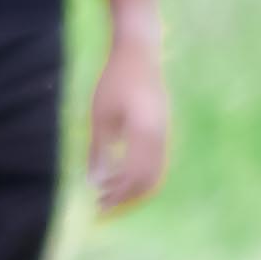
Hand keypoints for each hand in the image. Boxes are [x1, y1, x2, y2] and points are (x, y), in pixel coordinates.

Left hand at [86, 26, 172, 210]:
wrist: (140, 54)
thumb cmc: (115, 81)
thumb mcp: (99, 116)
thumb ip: (99, 150)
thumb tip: (95, 182)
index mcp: (145, 135)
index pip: (134, 177)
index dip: (118, 195)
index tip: (98, 204)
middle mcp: (161, 138)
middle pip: (148, 180)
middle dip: (125, 197)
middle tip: (102, 205)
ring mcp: (166, 134)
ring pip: (156, 173)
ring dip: (133, 188)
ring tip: (110, 193)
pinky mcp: (164, 130)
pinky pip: (158, 162)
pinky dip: (141, 175)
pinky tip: (122, 174)